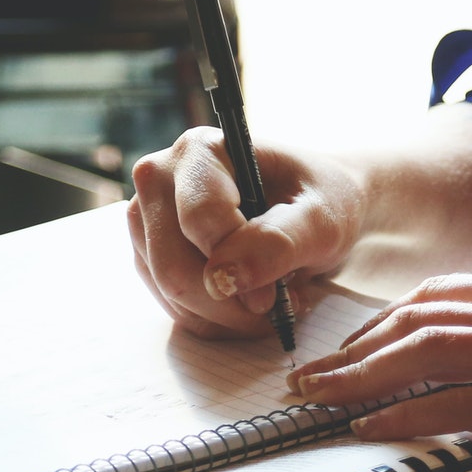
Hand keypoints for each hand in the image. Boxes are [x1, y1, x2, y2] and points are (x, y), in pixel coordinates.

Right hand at [128, 128, 365, 338]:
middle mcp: (161, 179)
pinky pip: (175, 309)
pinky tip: (250, 303)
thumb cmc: (322, 201)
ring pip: (171, 295)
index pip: (199, 220)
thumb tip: (224, 278)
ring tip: (272, 299)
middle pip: (173, 266)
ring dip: (227, 315)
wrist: (316, 208)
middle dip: (231, 302)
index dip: (239, 265)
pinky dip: (218, 320)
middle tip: (279, 305)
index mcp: (200, 151)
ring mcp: (149, 220)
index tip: (277, 292)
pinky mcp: (151, 256)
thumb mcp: (322, 219)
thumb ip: (279, 242)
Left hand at [287, 271, 471, 471]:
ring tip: (319, 401)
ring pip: (427, 354)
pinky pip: (463, 404)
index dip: (381, 323)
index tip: (348, 348)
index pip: (438, 295)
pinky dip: (408, 416)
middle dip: (353, 350)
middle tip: (309, 377)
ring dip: (361, 379)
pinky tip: (373, 430)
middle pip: (417, 319)